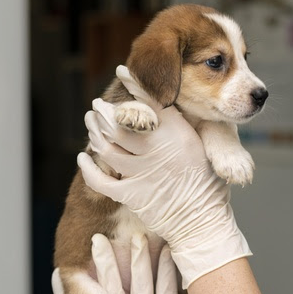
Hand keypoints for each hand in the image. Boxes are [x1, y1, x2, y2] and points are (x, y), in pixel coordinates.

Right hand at [51, 233, 216, 293]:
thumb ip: (111, 290)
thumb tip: (71, 265)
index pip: (99, 291)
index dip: (94, 267)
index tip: (91, 243)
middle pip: (111, 288)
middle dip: (104, 262)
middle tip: (99, 238)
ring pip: (140, 285)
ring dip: (139, 258)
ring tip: (139, 237)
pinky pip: (165, 288)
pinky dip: (165, 266)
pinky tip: (167, 250)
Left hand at [77, 65, 250, 287]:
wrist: (204, 222)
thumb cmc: (208, 185)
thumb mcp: (206, 147)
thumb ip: (184, 127)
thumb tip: (166, 108)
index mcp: (179, 135)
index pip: (151, 103)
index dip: (133, 85)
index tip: (122, 72)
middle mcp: (158, 150)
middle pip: (120, 123)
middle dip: (104, 110)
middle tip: (97, 104)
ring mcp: (142, 173)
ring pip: (106, 146)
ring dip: (94, 132)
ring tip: (91, 122)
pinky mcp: (131, 195)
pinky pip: (101, 179)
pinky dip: (88, 167)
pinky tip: (83, 156)